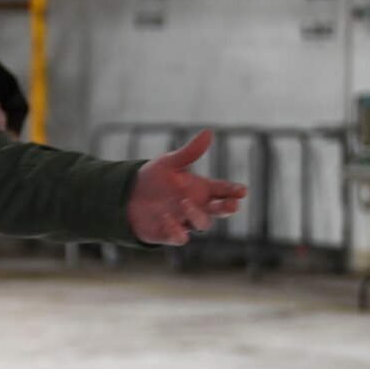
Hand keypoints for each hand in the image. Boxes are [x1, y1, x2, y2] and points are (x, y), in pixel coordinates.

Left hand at [125, 130, 245, 244]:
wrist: (127, 196)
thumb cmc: (153, 179)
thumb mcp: (169, 163)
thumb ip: (189, 152)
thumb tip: (208, 132)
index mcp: (201, 189)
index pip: (223, 190)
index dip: (234, 191)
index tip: (242, 191)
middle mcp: (197, 206)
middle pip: (218, 210)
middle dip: (226, 207)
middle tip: (233, 205)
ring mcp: (185, 221)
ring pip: (201, 224)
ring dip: (196, 214)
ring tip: (185, 202)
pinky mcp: (169, 234)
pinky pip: (179, 237)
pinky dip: (176, 229)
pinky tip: (166, 218)